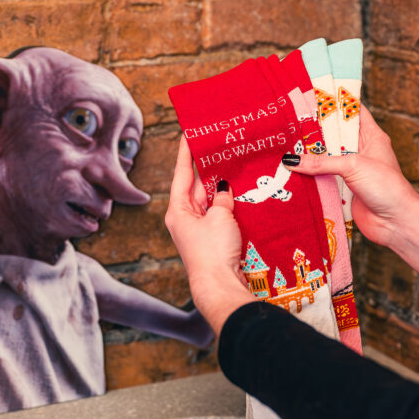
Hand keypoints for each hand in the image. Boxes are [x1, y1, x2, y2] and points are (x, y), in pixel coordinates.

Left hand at [165, 137, 253, 333]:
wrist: (220, 286)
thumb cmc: (213, 253)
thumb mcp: (220, 217)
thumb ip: (222, 198)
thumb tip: (224, 188)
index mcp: (178, 210)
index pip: (182, 173)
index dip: (186, 151)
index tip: (189, 132)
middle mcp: (186, 217)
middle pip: (196, 184)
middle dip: (208, 165)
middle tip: (218, 142)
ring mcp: (199, 228)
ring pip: (210, 198)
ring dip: (221, 183)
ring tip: (232, 160)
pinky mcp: (213, 238)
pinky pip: (220, 212)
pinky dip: (228, 201)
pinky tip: (240, 189)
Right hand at [290, 105, 417, 248]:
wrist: (396, 223)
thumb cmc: (386, 187)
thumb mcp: (353, 166)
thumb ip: (322, 162)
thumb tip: (291, 160)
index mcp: (371, 136)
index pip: (352, 111)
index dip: (334, 102)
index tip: (312, 95)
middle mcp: (361, 151)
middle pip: (333, 135)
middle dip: (313, 130)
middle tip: (289, 122)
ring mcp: (352, 171)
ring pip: (326, 158)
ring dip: (309, 156)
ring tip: (284, 144)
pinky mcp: (344, 189)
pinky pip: (323, 179)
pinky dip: (309, 177)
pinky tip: (291, 172)